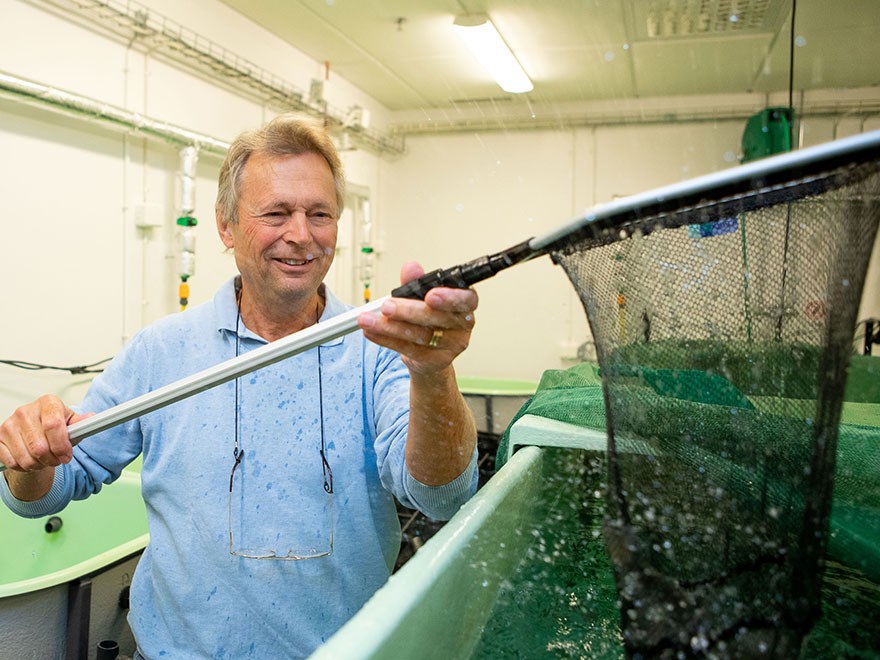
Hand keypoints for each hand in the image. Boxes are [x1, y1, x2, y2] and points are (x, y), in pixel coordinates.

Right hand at [0, 395, 87, 471]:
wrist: (34, 433)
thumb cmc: (54, 428)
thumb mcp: (71, 424)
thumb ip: (81, 424)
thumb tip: (91, 419)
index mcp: (47, 402)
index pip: (53, 425)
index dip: (61, 446)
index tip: (67, 456)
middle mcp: (25, 410)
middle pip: (40, 447)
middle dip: (52, 460)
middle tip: (57, 460)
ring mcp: (9, 424)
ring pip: (26, 458)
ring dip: (39, 465)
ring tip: (44, 460)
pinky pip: (12, 462)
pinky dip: (24, 468)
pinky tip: (30, 461)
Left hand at [357, 261, 477, 375]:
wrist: (430, 351)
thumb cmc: (429, 316)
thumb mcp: (421, 295)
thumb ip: (415, 282)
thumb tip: (411, 267)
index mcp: (465, 303)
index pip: (467, 299)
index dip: (451, 297)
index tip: (430, 294)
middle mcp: (464, 325)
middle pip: (438, 318)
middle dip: (409, 311)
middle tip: (387, 306)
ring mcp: (452, 345)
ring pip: (422, 335)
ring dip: (390, 327)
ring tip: (368, 319)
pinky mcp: (437, 361)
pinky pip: (410, 350)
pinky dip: (386, 339)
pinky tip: (372, 331)